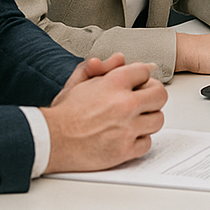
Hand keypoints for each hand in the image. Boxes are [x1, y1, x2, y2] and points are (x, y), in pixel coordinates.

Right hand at [42, 62, 166, 172]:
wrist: (50, 140)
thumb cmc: (64, 113)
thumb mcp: (79, 81)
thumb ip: (101, 66)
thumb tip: (120, 58)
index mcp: (115, 82)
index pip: (146, 71)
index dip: (139, 78)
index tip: (135, 85)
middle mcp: (124, 103)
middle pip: (160, 95)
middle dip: (151, 96)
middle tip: (142, 101)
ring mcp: (126, 128)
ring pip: (157, 119)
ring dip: (147, 119)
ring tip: (134, 120)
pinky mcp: (124, 150)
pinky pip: (147, 143)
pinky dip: (139, 141)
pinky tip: (127, 137)